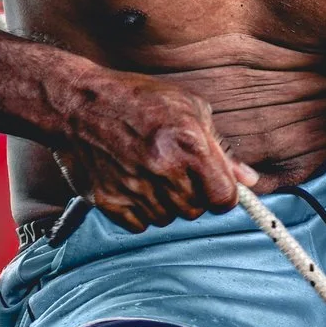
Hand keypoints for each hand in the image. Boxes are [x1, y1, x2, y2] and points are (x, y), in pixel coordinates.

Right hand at [57, 72, 264, 230]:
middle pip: (196, 211)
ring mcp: (135, 189)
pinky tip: (131, 183)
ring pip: (168, 219)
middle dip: (192, 195)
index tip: (213, 186)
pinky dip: (139, 211)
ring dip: (164, 203)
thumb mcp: (188, 108)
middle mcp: (163, 171)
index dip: (222, 195)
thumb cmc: (137, 100)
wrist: (76, 104)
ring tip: (148, 171)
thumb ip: (222, 149)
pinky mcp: (109, 202)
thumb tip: (249, 182)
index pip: (224, 199)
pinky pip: (139, 225)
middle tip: (173, 170)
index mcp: (189, 145)